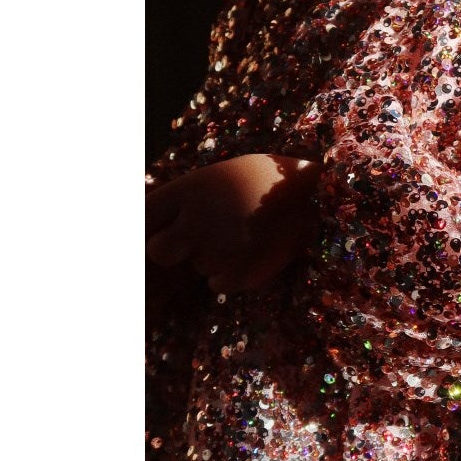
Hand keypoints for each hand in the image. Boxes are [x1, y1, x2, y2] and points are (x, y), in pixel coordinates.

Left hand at [145, 154, 319, 292]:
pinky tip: (255, 252)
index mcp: (190, 190)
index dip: (145, 227)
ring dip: (215, 258)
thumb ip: (189, 200)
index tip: (160, 230)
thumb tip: (164, 226)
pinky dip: (234, 274)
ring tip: (248, 235)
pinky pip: (219, 284)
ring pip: (198, 267)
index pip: (142, 215)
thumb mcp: (222, 177)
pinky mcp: (238, 274)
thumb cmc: (270, 181)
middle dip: (173, 250)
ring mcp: (216, 250)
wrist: (318, 194)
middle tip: (197, 241)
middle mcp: (195, 221)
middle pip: (158, 251)